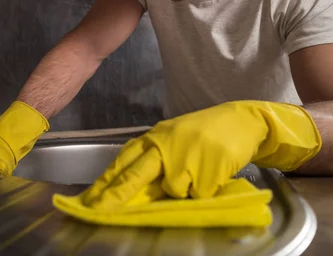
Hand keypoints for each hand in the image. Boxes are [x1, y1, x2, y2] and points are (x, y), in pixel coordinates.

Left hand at [82, 100, 321, 208]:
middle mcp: (165, 145)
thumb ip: (154, 157)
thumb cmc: (204, 131)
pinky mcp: (206, 171)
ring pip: (171, 190)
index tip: (91, 199)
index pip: (124, 160)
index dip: (107, 181)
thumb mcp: (174, 137)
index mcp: (155, 137)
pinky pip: (197, 194)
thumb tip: (130, 186)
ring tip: (198, 172)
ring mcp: (185, 158)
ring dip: (182, 189)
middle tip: (100, 211)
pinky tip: (212, 173)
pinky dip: (204, 190)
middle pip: (135, 175)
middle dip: (116, 195)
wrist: (241, 121)